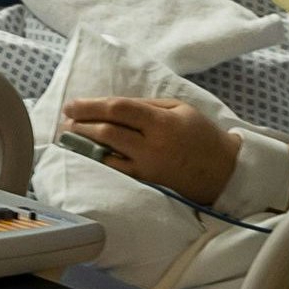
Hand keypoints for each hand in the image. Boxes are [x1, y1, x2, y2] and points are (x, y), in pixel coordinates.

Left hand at [60, 95, 239, 204]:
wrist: (223, 171)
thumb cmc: (202, 134)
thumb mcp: (180, 109)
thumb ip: (147, 105)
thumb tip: (113, 106)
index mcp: (161, 123)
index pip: (118, 109)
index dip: (90, 106)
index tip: (72, 104)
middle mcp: (152, 147)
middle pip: (107, 132)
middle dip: (81, 124)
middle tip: (66, 120)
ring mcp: (147, 168)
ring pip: (106, 155)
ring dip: (84, 144)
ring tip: (71, 135)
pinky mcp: (146, 183)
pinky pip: (115, 171)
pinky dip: (98, 160)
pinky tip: (88, 153)